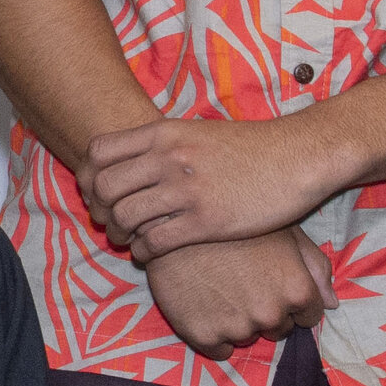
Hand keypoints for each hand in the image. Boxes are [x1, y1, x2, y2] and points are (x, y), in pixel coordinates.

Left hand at [82, 114, 346, 254]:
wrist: (297, 158)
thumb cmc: (250, 147)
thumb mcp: (198, 131)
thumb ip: (163, 144)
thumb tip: (132, 159)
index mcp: (164, 133)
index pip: (99, 151)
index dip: (88, 177)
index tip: (96, 193)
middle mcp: (168, 158)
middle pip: (104, 186)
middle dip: (99, 210)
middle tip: (109, 223)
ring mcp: (186, 190)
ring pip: (125, 216)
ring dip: (119, 234)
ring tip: (128, 241)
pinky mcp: (206, 221)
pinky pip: (154, 241)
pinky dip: (143, 251)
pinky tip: (150, 254)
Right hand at [139, 229, 332, 359]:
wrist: (170, 218)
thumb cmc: (232, 220)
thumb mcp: (283, 231)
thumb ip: (314, 266)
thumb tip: (333, 303)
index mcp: (297, 288)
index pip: (310, 315)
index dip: (292, 299)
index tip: (272, 283)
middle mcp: (271, 313)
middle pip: (280, 329)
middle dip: (267, 311)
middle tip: (243, 283)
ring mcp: (237, 327)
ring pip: (249, 338)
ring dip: (240, 321)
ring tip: (221, 289)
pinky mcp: (204, 336)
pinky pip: (220, 351)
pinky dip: (215, 335)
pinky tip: (206, 306)